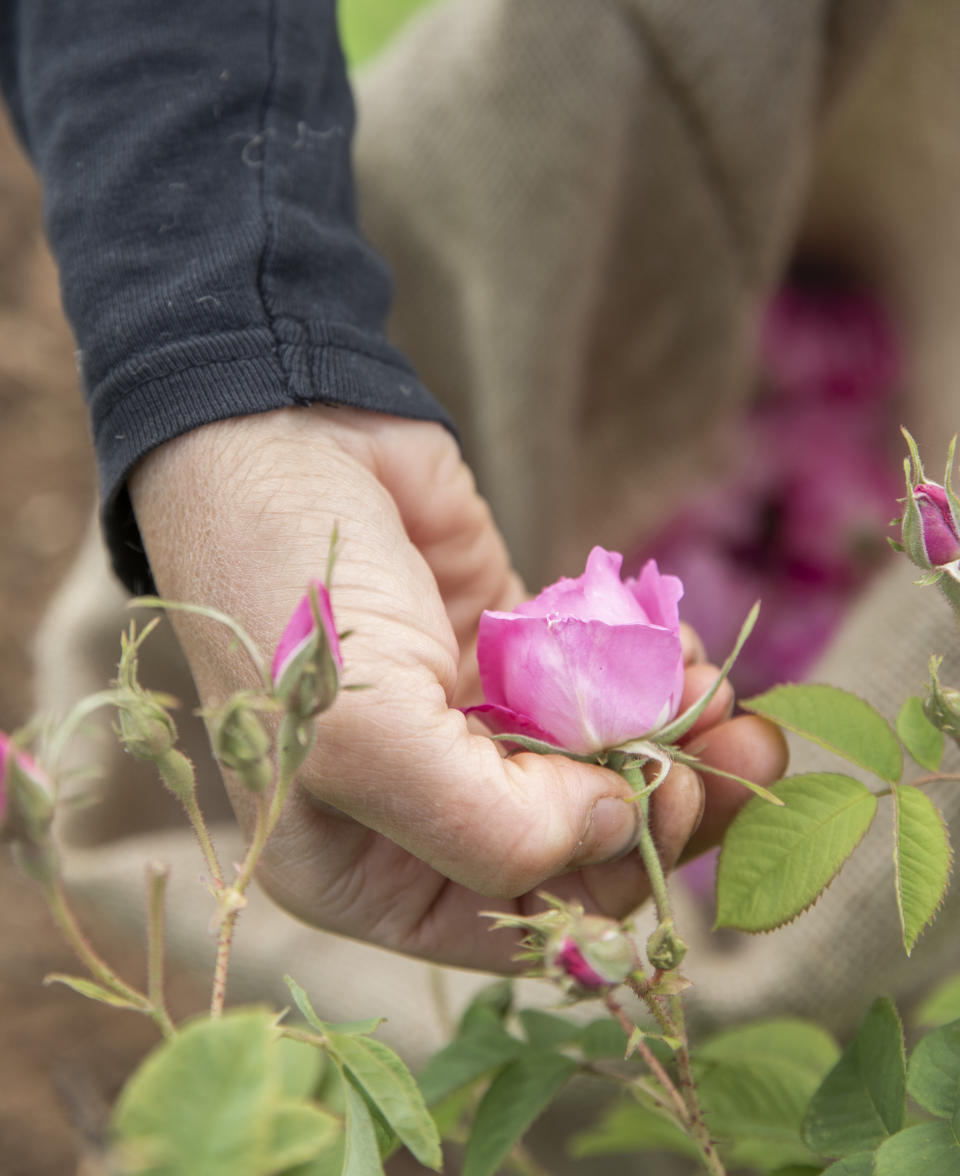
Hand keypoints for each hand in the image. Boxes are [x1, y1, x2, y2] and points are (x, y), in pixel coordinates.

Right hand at [130, 407, 786, 969]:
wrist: (283, 437)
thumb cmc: (292, 597)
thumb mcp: (364, 739)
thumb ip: (493, 827)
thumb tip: (621, 830)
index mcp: (366, 868)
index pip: (519, 923)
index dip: (610, 883)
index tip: (674, 804)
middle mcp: (426, 808)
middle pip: (581, 848)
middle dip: (666, 807)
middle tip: (728, 754)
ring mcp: (473, 727)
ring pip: (606, 768)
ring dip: (680, 742)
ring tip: (725, 700)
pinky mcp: (512, 654)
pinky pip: (604, 688)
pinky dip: (656, 677)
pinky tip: (686, 655)